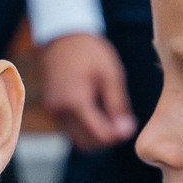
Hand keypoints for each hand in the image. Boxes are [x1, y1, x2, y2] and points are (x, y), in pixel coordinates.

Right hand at [41, 32, 136, 150]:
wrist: (63, 38)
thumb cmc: (90, 53)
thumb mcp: (111, 75)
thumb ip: (118, 105)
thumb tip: (125, 131)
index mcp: (75, 101)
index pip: (99, 135)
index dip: (118, 136)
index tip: (130, 125)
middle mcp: (60, 111)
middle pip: (87, 144)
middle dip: (107, 140)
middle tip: (122, 124)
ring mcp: (53, 113)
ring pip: (78, 141)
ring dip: (96, 137)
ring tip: (111, 117)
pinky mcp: (52, 111)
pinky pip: (71, 131)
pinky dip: (86, 130)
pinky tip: (98, 112)